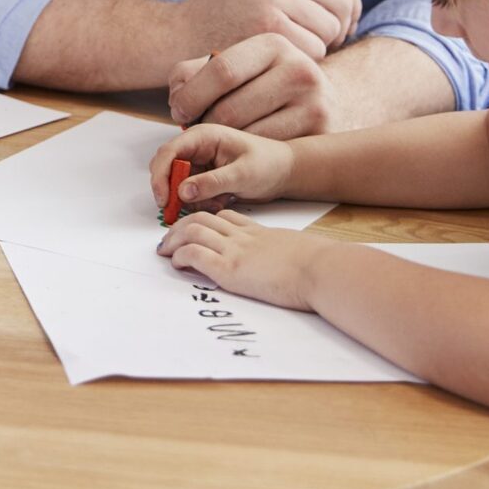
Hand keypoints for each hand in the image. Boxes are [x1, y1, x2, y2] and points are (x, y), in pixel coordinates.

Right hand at [149, 122, 294, 211]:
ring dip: (190, 200)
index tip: (164, 199)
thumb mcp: (242, 174)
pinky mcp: (203, 178)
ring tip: (217, 203)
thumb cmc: (269, 164)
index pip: (168, 152)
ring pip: (177, 185)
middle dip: (172, 191)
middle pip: (166, 169)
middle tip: (180, 211)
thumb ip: (212, 182)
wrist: (284, 172)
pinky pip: (189, 194)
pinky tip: (221, 202)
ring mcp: (199, 164)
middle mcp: (196, 148)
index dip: (160, 175)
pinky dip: (200, 204)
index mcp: (203, 136)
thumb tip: (182, 191)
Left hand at [157, 210, 329, 310]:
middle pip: (202, 219)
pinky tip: (177, 264)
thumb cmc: (320, 265)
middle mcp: (244, 238)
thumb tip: (293, 266)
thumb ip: (285, 253)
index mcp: (260, 233)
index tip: (193, 229)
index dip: (205, 222)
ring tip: (165, 251)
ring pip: (193, 231)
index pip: (225, 218)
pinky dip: (180, 256)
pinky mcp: (231, 270)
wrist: (323, 270)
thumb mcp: (297, 252)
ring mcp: (236, 251)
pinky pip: (195, 254)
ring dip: (173, 240)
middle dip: (180, 227)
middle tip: (168, 240)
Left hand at [168, 34, 339, 135]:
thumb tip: (177, 93)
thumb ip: (199, 71)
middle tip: (196, 130)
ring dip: (222, 143)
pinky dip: (247, 153)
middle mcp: (298, 68)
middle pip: (230, 109)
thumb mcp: (240, 65)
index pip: (221, 71)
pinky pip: (267, 152)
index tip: (179, 111)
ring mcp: (314, 101)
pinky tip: (243, 146)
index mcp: (272, 45)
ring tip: (219, 137)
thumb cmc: (267, 82)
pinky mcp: (321, 131)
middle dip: (203, 124)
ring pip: (247, 135)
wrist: (326, 98)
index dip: (192, 96)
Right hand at [179, 0, 367, 65]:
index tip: (338, 24)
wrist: (186, 34)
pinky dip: (306, 59)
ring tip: (298, 48)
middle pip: (342, 0)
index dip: (350, 4)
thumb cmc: (236, 11)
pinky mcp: (267, 25)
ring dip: (322, 46)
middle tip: (322, 42)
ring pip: (331, 26)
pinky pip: (315, 48)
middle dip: (340, 27)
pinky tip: (285, 59)